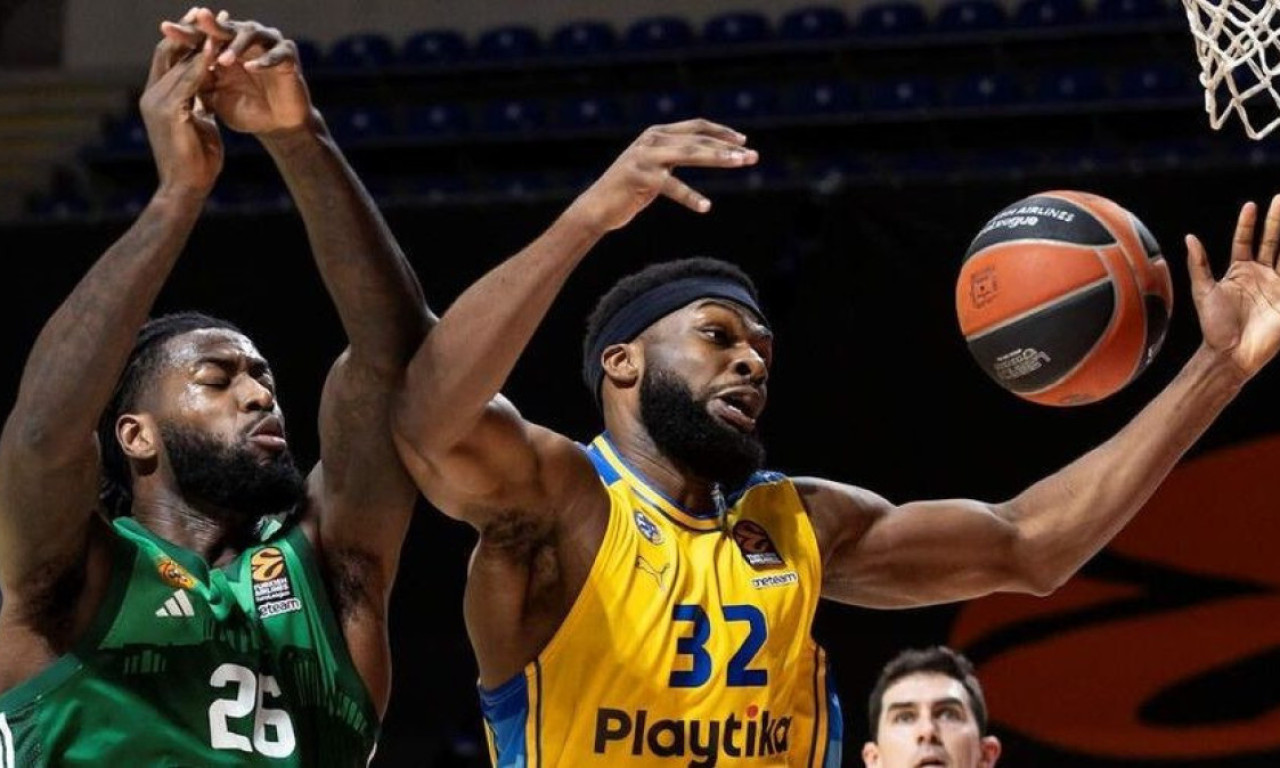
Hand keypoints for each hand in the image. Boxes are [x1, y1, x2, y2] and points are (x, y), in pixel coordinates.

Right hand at [139, 32, 221, 196]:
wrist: (185, 189)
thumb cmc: (195, 162)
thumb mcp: (198, 124)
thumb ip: (197, 104)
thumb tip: (205, 93)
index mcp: (158, 97)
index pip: (168, 59)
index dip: (186, 39)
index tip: (203, 22)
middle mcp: (152, 95)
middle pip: (168, 51)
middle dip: (188, 30)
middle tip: (206, 11)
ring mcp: (157, 102)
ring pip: (178, 62)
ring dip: (199, 42)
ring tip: (217, 24)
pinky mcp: (169, 111)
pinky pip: (188, 80)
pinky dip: (203, 64)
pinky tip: (218, 51)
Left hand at [161, 8, 312, 135]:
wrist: (277, 126)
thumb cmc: (246, 109)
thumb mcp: (215, 95)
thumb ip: (198, 79)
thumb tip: (172, 64)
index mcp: (226, 45)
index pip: (203, 34)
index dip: (186, 32)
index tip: (165, 28)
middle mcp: (247, 39)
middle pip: (226, 27)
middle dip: (210, 25)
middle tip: (197, 21)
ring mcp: (269, 44)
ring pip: (251, 34)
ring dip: (236, 46)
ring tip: (223, 60)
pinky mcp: (289, 56)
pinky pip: (277, 54)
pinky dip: (265, 61)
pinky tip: (252, 68)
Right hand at [565, 119, 757, 233]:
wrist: (597, 207)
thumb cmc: (630, 189)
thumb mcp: (656, 166)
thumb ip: (676, 154)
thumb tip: (709, 151)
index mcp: (657, 134)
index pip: (696, 127)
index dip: (721, 132)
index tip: (744, 141)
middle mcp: (651, 140)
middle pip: (697, 140)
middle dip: (727, 148)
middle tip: (752, 157)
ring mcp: (644, 157)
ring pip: (688, 154)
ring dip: (717, 159)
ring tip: (738, 165)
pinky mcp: (638, 177)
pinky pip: (671, 186)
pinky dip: (690, 196)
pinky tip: (705, 207)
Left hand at [1187, 195, 1279, 377]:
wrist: (1230, 353)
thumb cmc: (1214, 326)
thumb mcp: (1204, 291)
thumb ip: (1199, 264)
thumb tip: (1189, 238)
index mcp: (1241, 271)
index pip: (1246, 241)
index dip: (1248, 224)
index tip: (1250, 205)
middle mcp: (1262, 275)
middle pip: (1272, 241)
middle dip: (1277, 220)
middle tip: (1279, 198)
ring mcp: (1278, 286)